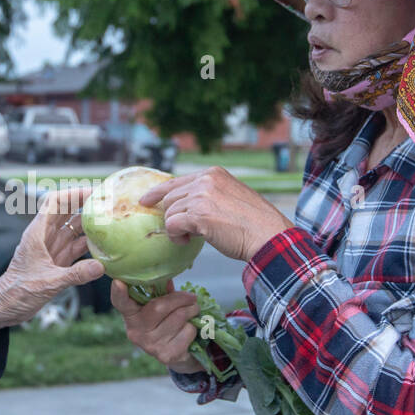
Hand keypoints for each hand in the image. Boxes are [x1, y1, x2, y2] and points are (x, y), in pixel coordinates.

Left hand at [0, 185, 105, 329]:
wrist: (8, 306)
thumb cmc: (18, 292)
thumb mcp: (48, 282)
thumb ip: (75, 275)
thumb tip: (100, 266)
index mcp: (37, 233)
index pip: (55, 202)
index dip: (74, 193)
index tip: (92, 192)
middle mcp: (45, 236)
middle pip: (67, 211)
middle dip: (86, 204)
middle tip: (107, 202)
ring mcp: (53, 247)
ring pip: (74, 228)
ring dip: (90, 224)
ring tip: (110, 221)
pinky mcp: (58, 260)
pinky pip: (76, 246)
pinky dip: (89, 244)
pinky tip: (104, 245)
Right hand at [109, 277, 204, 372]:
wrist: (175, 355)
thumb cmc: (165, 322)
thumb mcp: (159, 305)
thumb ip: (161, 291)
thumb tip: (167, 276)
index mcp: (131, 315)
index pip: (120, 303)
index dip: (119, 293)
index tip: (118, 282)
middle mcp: (136, 331)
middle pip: (159, 306)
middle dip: (180, 299)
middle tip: (191, 297)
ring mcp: (150, 345)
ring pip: (178, 317)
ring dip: (191, 311)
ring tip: (192, 311)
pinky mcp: (167, 355)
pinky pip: (188, 331)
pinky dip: (193, 326)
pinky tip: (188, 329)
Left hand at [136, 167, 292, 263]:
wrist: (269, 237)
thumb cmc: (253, 225)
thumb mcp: (230, 198)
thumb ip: (208, 196)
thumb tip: (184, 208)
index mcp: (213, 173)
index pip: (176, 181)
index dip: (158, 192)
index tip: (145, 200)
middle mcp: (206, 180)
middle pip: (170, 198)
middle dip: (173, 217)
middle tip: (187, 232)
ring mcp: (201, 196)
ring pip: (169, 213)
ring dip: (176, 229)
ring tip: (192, 237)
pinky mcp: (198, 215)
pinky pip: (172, 226)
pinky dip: (176, 237)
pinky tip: (188, 241)